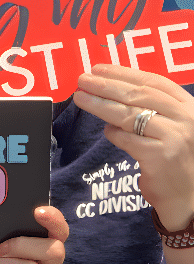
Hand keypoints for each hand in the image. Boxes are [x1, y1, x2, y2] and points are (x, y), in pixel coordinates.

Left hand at [73, 65, 193, 230]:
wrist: (188, 195)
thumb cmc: (173, 159)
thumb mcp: (169, 127)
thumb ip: (150, 109)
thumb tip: (111, 91)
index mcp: (188, 106)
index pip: (153, 82)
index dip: (124, 73)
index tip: (98, 68)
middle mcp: (186, 118)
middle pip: (139, 95)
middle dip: (107, 85)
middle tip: (82, 80)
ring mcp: (175, 136)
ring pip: (130, 115)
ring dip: (101, 105)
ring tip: (80, 97)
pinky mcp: (160, 156)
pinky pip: (128, 139)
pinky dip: (114, 134)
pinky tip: (107, 130)